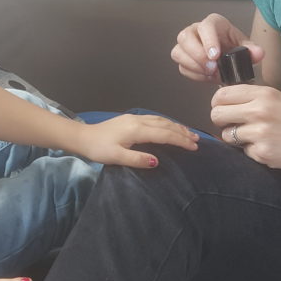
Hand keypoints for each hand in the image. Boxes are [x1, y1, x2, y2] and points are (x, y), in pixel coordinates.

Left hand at [76, 114, 198, 167]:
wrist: (82, 137)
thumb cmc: (98, 149)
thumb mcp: (116, 157)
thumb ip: (137, 159)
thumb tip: (157, 161)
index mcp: (136, 130)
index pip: (165, 134)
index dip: (181, 140)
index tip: (194, 147)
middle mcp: (138, 120)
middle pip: (166, 125)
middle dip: (183, 132)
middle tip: (197, 140)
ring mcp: (134, 118)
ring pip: (161, 120)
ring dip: (176, 126)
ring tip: (189, 133)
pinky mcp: (130, 119)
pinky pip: (154, 119)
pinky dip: (166, 123)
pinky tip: (169, 126)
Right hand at [171, 13, 263, 82]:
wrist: (227, 55)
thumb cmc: (233, 45)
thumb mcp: (245, 45)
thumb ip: (252, 49)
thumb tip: (258, 53)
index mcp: (212, 23)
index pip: (205, 27)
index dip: (208, 41)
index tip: (215, 56)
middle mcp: (195, 30)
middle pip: (185, 38)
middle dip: (197, 55)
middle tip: (212, 68)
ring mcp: (186, 44)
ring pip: (178, 52)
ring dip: (193, 66)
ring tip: (210, 73)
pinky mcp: (182, 58)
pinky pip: (182, 67)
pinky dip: (194, 74)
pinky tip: (206, 77)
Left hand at [210, 84, 280, 172]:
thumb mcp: (277, 98)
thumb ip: (252, 98)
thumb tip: (223, 100)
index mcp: (263, 94)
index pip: (221, 95)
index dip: (218, 103)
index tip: (224, 108)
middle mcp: (259, 111)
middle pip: (217, 115)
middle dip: (222, 121)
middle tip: (233, 124)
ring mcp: (259, 133)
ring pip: (227, 135)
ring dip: (236, 138)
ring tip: (255, 136)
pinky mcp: (262, 153)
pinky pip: (243, 151)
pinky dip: (252, 151)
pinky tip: (268, 147)